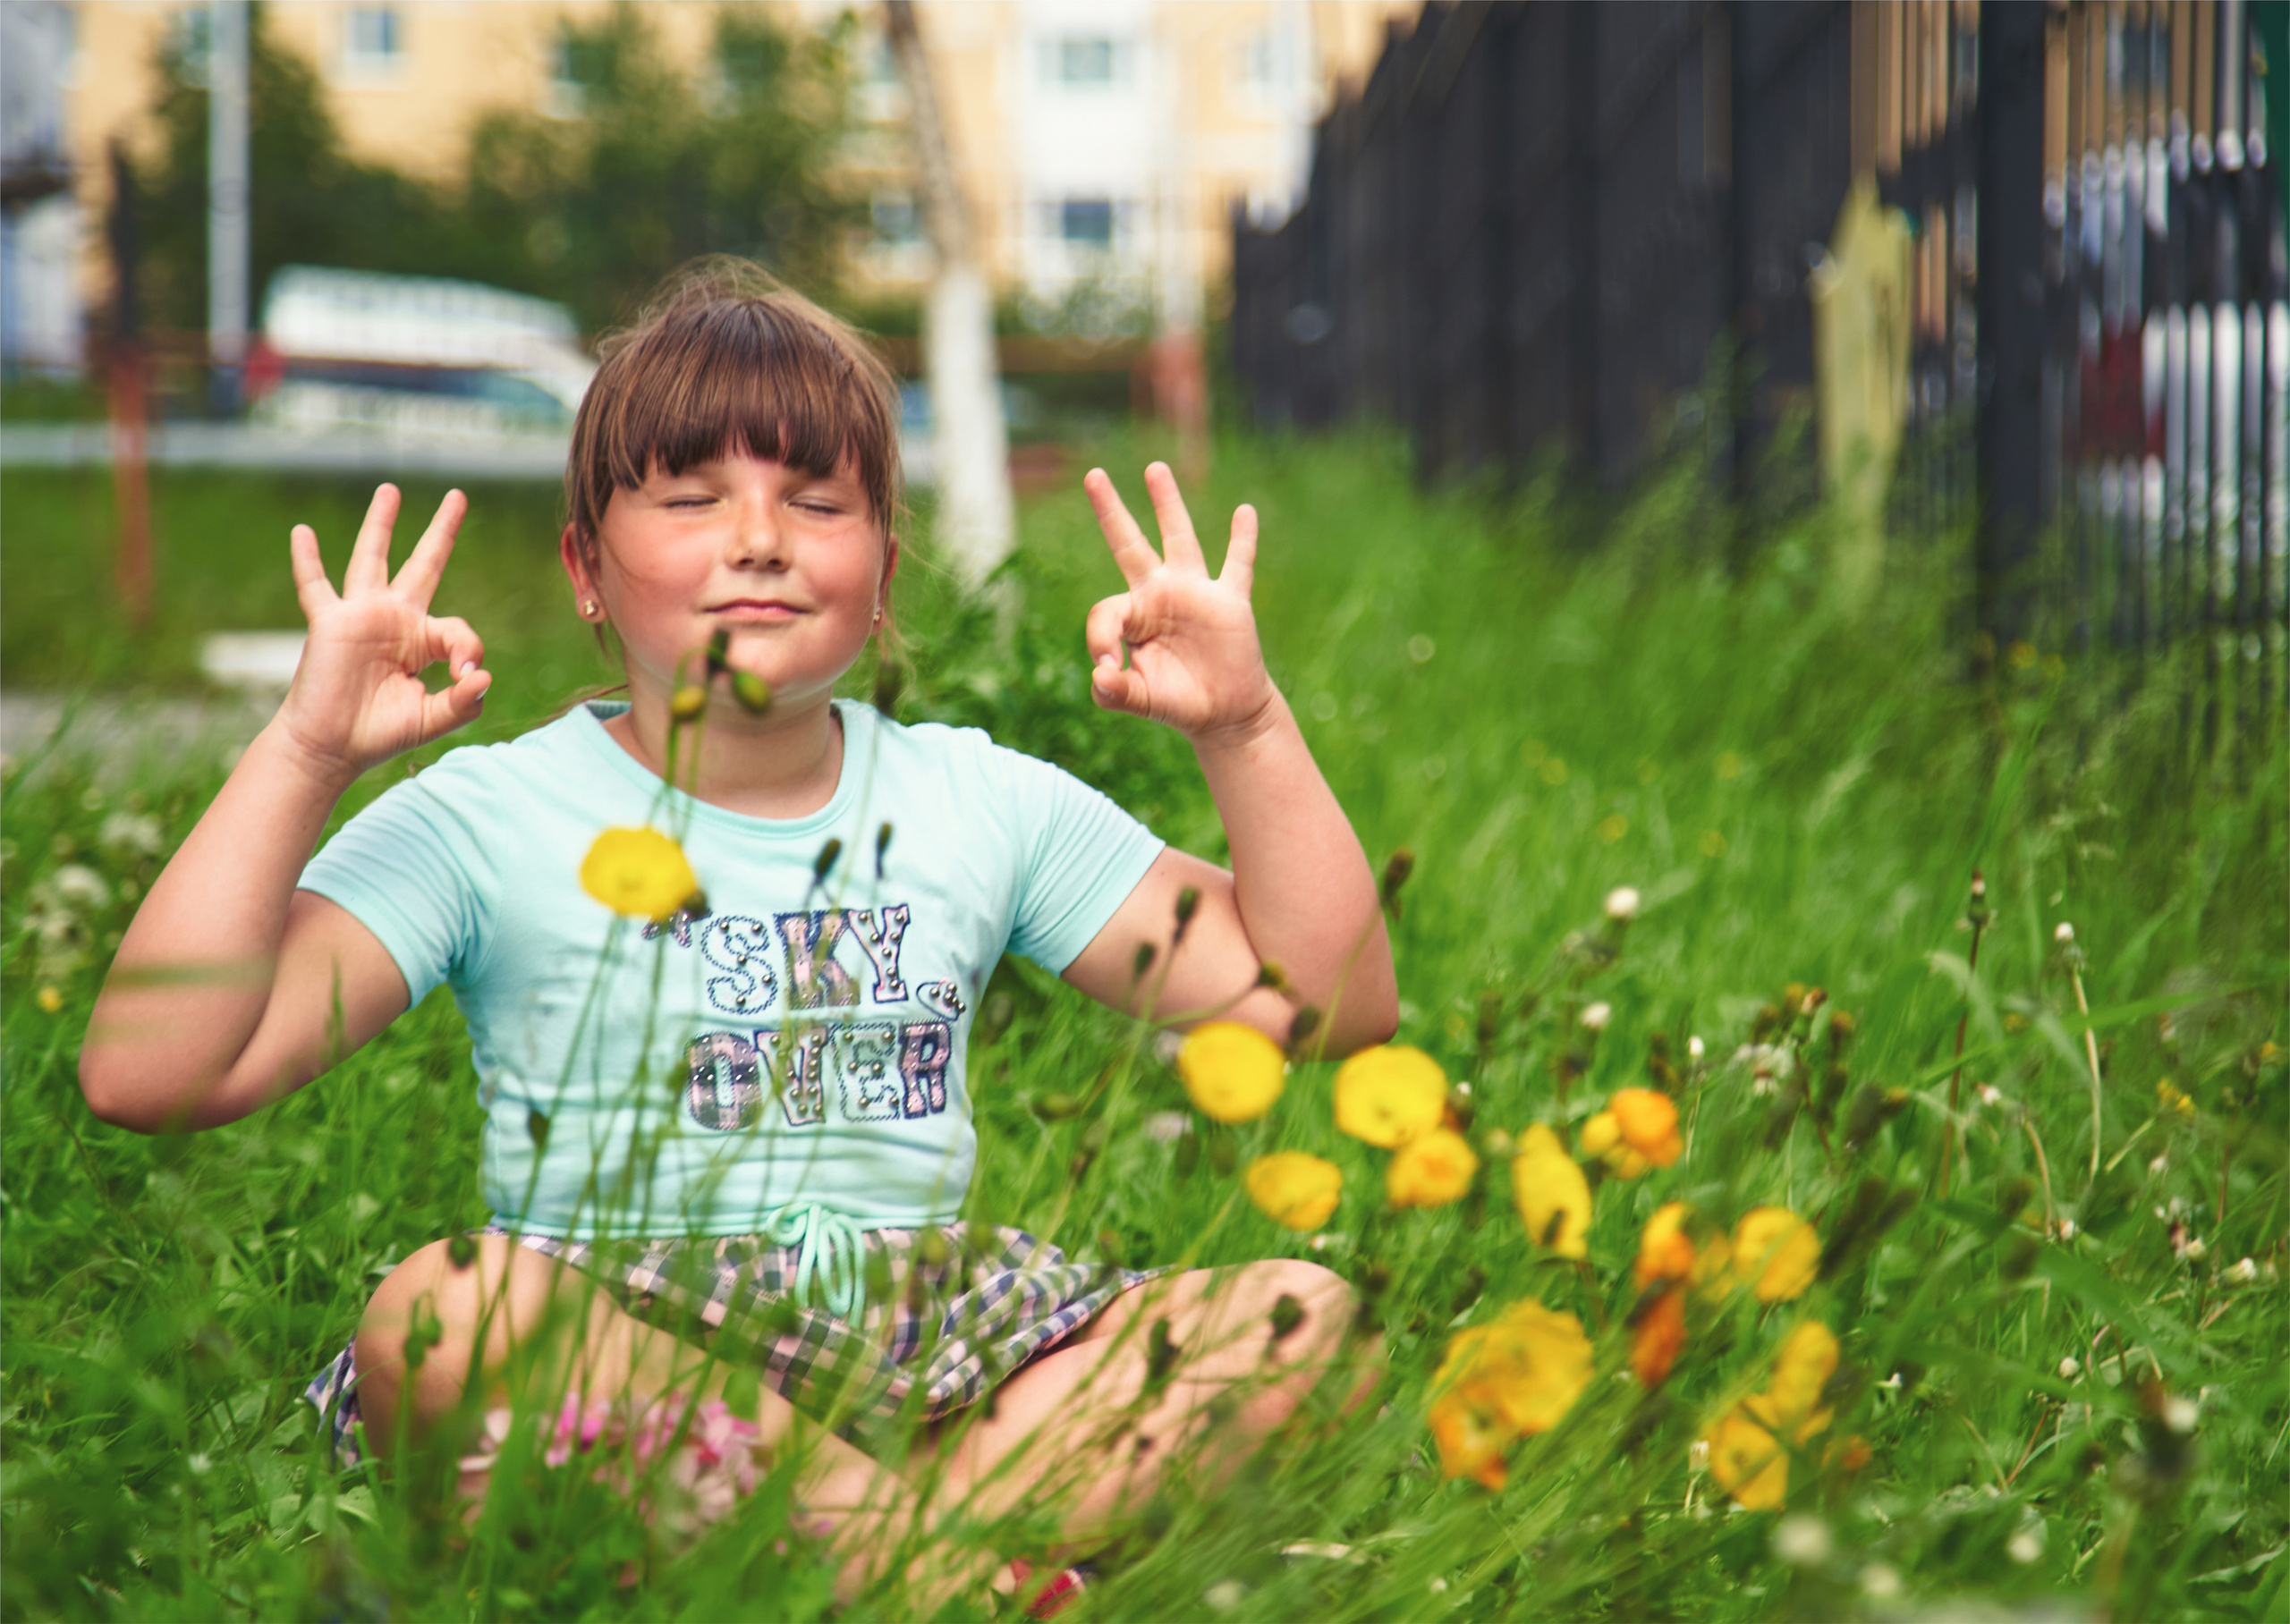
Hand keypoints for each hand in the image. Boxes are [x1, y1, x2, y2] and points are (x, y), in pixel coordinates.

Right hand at [277, 484, 490, 781]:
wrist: (332, 749)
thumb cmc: (380, 734)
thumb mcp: (434, 719)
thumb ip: (464, 701)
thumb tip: (483, 676)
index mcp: (422, 641)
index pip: (457, 630)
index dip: (469, 651)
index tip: (466, 677)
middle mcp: (394, 621)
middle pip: (424, 565)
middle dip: (441, 531)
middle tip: (459, 495)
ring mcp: (360, 616)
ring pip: (372, 559)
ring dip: (380, 524)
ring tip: (391, 490)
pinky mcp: (329, 622)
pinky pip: (315, 586)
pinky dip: (307, 560)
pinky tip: (302, 532)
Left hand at [1083, 463, 1275, 743]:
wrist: (1222, 712)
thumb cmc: (1176, 702)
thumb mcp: (1139, 699)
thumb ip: (1114, 692)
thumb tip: (1100, 674)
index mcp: (1132, 615)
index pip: (1105, 611)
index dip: (1101, 639)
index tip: (1109, 668)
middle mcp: (1159, 594)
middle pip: (1128, 544)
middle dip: (1111, 511)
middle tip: (1092, 475)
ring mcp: (1195, 592)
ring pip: (1179, 538)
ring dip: (1167, 503)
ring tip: (1153, 469)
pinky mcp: (1230, 601)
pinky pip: (1237, 565)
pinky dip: (1242, 540)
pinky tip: (1244, 512)